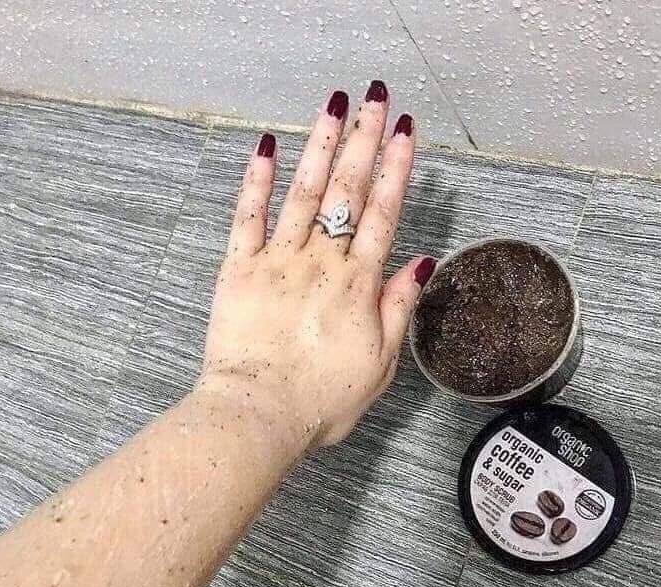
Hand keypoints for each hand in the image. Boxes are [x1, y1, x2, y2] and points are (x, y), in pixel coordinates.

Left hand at [202, 83, 435, 447]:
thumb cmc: (320, 399)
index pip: (383, 214)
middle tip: (375, 98)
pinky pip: (248, 217)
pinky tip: (267, 147)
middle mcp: (320, 263)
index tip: (404, 131)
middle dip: (363, 139)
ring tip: (334, 105)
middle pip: (347, 191)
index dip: (395, 169)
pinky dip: (257, 181)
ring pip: (303, 192)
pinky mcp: (239, 270)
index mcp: (356, 285)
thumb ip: (398, 309)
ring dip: (321, 145)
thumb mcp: (378, 364)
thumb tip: (421, 264)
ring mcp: (277, 262)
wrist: (258, 414)